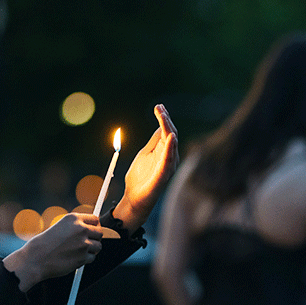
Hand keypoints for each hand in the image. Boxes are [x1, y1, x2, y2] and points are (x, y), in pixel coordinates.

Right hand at [3, 213, 102, 290]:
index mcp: (73, 218)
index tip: (92, 230)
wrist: (36, 258)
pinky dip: (86, 260)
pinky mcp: (83, 257)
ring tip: (78, 251)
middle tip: (86, 243)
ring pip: (98, 246)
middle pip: (100, 232)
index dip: (94, 226)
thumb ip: (75, 226)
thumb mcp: (60, 226)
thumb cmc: (45, 244)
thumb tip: (91, 229)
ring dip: (91, 250)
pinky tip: (74, 258)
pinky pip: (92, 258)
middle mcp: (80, 229)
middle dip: (95, 238)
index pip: (95, 219)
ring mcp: (83, 243)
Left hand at [114, 104, 178, 231]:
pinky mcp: (162, 176)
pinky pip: (167, 161)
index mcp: (165, 152)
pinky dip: (169, 148)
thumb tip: (160, 127)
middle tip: (159, 108)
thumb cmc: (140, 177)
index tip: (158, 106)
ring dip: (168, 129)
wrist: (134, 198)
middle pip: (171, 135)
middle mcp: (170, 158)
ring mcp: (167, 167)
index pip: (167, 131)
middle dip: (165, 120)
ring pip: (171, 145)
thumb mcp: (145, 154)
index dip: (164, 118)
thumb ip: (153, 142)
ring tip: (163, 117)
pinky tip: (170, 138)